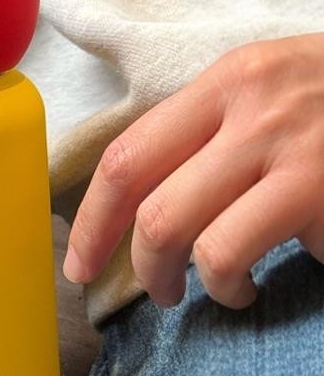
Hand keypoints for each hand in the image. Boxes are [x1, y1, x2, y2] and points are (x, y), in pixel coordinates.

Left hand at [63, 33, 323, 308]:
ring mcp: (290, 151)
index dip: (91, 217)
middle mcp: (250, 110)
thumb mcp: (274, 92)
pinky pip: (236, 253)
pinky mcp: (322, 192)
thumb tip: (140, 196)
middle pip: (145, 199)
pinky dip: (232, 285)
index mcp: (225, 84)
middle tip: (149, 291)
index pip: (127, 154)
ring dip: (177, 280)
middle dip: (130, 261)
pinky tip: (250, 288)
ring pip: (181, 233)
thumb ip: (212, 130)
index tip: (76, 261)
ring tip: (208, 291)